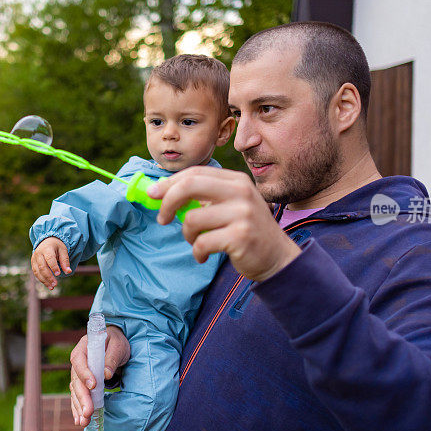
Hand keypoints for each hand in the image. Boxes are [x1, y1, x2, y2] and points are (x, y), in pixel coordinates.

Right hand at [30, 237, 70, 289]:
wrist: (47, 241)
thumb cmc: (57, 246)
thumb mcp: (63, 250)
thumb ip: (65, 261)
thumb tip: (68, 272)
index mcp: (47, 248)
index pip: (49, 259)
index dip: (53, 267)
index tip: (58, 274)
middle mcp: (39, 253)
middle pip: (42, 267)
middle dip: (48, 276)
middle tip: (55, 284)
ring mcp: (34, 259)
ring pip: (37, 271)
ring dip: (44, 280)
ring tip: (52, 287)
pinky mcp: (33, 264)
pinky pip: (36, 273)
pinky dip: (41, 280)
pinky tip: (48, 285)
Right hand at [69, 325, 129, 426]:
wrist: (114, 344)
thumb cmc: (115, 342)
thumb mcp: (118, 346)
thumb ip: (111, 358)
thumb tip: (106, 375)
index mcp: (83, 347)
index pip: (79, 360)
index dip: (84, 374)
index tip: (93, 386)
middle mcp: (77, 362)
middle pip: (76, 380)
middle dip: (82, 397)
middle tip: (88, 412)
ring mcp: (78, 374)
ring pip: (76, 391)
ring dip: (79, 407)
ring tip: (83, 421)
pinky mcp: (82, 383)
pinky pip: (78, 396)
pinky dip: (78, 408)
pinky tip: (80, 420)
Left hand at [149, 166, 301, 281]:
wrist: (277, 257)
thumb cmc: (246, 231)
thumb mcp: (231, 206)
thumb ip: (205, 197)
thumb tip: (162, 194)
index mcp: (236, 181)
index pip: (195, 173)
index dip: (170, 182)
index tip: (153, 194)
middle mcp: (241, 192)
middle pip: (190, 186)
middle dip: (168, 202)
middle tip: (161, 218)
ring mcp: (243, 213)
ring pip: (192, 219)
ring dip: (187, 235)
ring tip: (196, 242)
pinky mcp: (241, 236)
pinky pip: (202, 242)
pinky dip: (197, 252)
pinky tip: (204, 255)